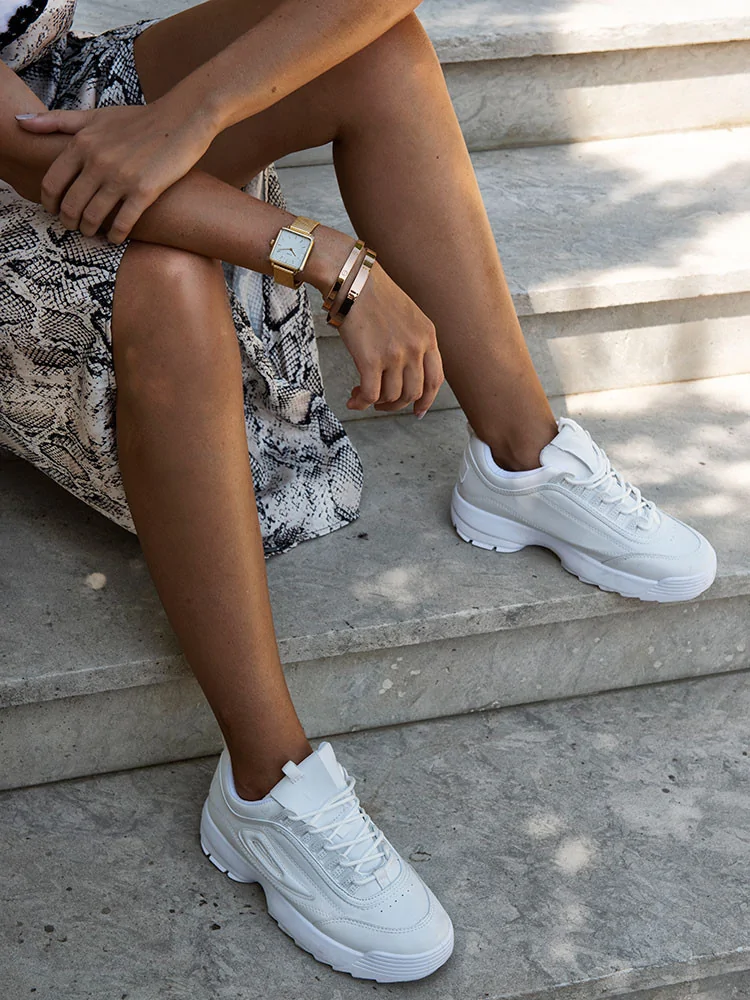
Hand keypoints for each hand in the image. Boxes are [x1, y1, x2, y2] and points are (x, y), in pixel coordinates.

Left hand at [16, 100, 216, 241]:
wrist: (182, 120)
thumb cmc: (139, 119)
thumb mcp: (95, 115)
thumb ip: (57, 121)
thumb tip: (19, 122)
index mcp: (83, 143)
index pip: (52, 182)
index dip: (50, 203)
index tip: (55, 211)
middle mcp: (97, 161)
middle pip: (70, 205)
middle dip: (69, 222)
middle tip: (75, 227)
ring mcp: (120, 178)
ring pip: (93, 217)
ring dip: (90, 231)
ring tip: (93, 233)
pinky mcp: (144, 191)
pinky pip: (122, 223)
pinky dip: (115, 236)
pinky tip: (116, 238)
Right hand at [335, 261, 443, 417]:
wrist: (352, 279)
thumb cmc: (373, 294)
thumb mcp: (408, 315)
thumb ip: (414, 340)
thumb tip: (405, 371)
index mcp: (428, 336)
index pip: (436, 379)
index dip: (427, 400)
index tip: (417, 411)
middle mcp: (416, 347)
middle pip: (414, 393)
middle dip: (396, 404)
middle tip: (382, 404)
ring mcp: (395, 355)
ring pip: (392, 396)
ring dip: (376, 403)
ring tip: (362, 396)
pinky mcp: (372, 360)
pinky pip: (371, 394)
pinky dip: (361, 403)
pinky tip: (353, 400)